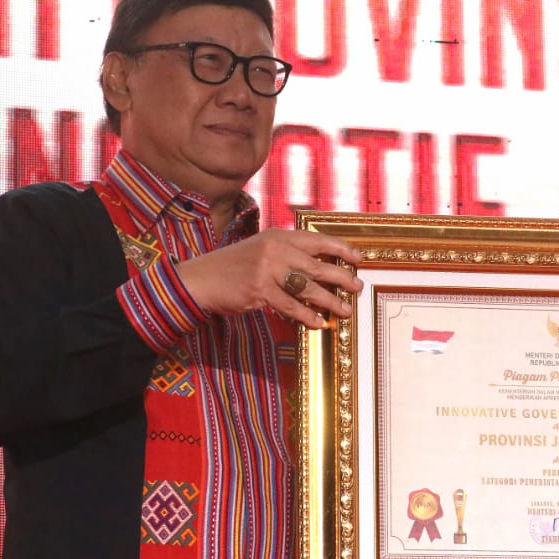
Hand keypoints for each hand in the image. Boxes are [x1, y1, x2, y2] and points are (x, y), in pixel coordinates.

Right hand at [175, 229, 363, 329]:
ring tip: (345, 310)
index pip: (318, 240)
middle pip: (318, 265)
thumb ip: (288, 254)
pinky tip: (319, 323)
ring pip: (308, 287)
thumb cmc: (234, 266)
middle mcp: (276, 249)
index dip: (341, 249)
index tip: (358, 259)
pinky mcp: (259, 290)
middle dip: (342, 278)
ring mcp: (267, 269)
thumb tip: (321, 268)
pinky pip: (291, 306)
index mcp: (279, 236)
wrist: (200, 279)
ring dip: (330, 301)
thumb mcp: (262, 250)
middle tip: (358, 287)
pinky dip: (307, 316)